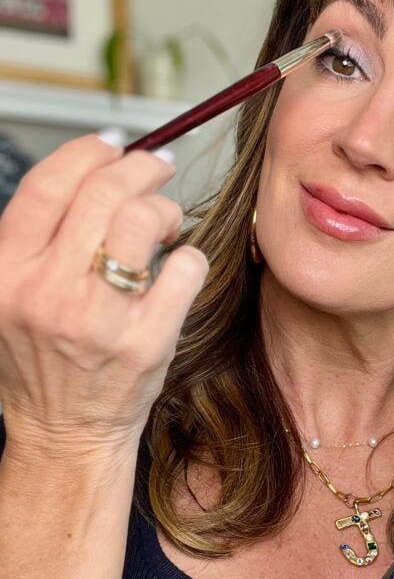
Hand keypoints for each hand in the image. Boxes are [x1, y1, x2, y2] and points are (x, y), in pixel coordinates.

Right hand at [0, 134, 207, 457]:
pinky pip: (184, 269)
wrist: (64, 434)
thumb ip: (37, 240)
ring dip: (166, 207)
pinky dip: (190, 258)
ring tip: (167, 220)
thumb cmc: (43, 362)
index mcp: (7, 272)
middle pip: (104, 192)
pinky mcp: (145, 343)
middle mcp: (48, 291)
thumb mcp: (11, 296)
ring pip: (145, 221)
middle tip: (158, 167)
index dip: (87, 151)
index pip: (48, 184)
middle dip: (141, 167)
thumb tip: (92, 172)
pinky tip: (180, 268)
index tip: (115, 144)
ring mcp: (98, 319)